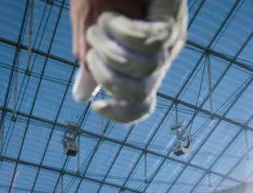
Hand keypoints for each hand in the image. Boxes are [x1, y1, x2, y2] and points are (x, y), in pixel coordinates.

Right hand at [70, 0, 186, 122]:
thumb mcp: (94, 30)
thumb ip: (90, 63)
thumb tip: (82, 95)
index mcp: (142, 67)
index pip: (140, 106)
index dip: (121, 114)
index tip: (97, 107)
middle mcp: (160, 58)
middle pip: (141, 93)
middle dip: (108, 78)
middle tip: (91, 54)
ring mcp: (168, 39)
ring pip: (146, 68)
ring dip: (111, 50)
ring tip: (99, 25)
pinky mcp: (170, 21)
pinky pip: (151, 41)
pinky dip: (124, 31)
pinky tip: (112, 16)